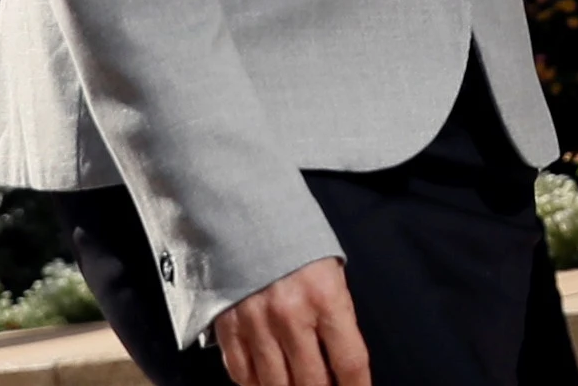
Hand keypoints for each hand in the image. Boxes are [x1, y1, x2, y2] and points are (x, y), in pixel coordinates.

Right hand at [214, 256, 367, 385]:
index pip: (350, 362)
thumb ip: (337, 315)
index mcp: (325, 296)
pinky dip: (255, 383)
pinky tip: (266, 379)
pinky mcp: (228, 325)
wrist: (242, 208)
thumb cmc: (293, 241)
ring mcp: (257, 323)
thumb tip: (341, 364)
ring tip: (296, 384)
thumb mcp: (329, 271)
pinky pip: (242, 374)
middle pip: (313, 382)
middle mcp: (291, 314)